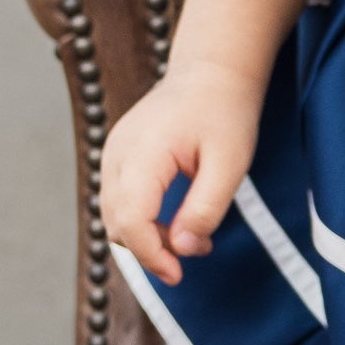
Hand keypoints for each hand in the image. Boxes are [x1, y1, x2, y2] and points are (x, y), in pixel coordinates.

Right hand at [100, 56, 264, 284]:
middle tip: (198, 249)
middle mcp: (117, 153)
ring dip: (147, 235)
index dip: (151, 255)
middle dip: (152, 248)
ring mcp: (113, 152)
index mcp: (143, 152)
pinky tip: (176, 218)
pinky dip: (142, 217)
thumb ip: (206, 207)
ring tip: (192, 234)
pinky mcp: (118, 154)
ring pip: (115, 214)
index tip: (179, 274)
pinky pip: (120, 198)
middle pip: (118, 222)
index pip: (131, 220)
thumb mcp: (231, 161)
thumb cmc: (226, 111)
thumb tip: (181, 249)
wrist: (214, 70)